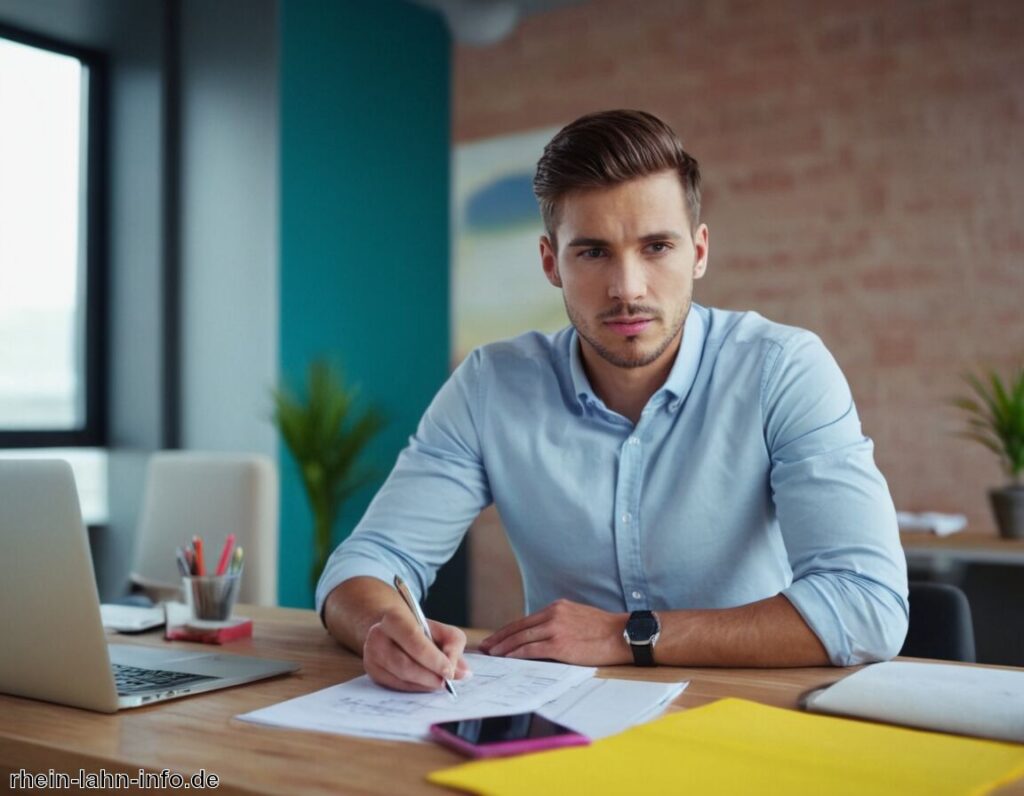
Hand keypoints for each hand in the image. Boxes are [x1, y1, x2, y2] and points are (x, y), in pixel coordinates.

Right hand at [363, 607, 470, 691]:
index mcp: (394, 618)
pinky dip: (415, 688)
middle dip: (429, 676)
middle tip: (447, 682)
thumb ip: (454, 646)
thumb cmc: (421, 630)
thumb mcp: (441, 630)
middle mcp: (378, 637)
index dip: (433, 658)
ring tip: (439, 683)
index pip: (414, 640)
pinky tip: (425, 685)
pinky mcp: (373, 672)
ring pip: (400, 678)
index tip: (449, 672)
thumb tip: (462, 673)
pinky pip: (396, 686)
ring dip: (423, 685)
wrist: (392, 630)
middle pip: (404, 664)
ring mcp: (372, 656)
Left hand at [479, 599, 630, 664]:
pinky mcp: (560, 644)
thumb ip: (559, 622)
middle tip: (485, 647)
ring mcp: (555, 629)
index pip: (524, 620)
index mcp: (556, 607)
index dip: (507, 630)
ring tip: (492, 655)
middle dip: (499, 638)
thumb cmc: (604, 630)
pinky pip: (531, 650)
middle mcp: (553, 615)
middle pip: (518, 628)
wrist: (623, 634)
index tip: (495, 638)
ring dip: (504, 648)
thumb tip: (543, 636)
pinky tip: (508, 659)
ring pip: (521, 639)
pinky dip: (517, 654)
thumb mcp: (577, 617)